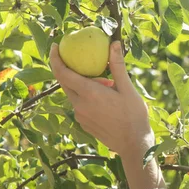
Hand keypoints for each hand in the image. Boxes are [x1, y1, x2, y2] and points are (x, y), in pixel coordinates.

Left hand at [49, 41, 154, 161]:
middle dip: (66, 68)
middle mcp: (80, 105)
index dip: (55, 58)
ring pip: (74, 94)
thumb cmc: (133, 115)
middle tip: (74, 56)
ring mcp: (80, 116)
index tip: (55, 46)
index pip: (63, 73)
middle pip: (65, 82)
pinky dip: (87, 96)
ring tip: (106, 83)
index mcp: (89, 93)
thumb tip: (115, 43)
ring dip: (83, 84)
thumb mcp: (127, 88)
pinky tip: (104, 97)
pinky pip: (80, 105)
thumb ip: (117, 65)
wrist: (133, 144)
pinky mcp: (84, 124)